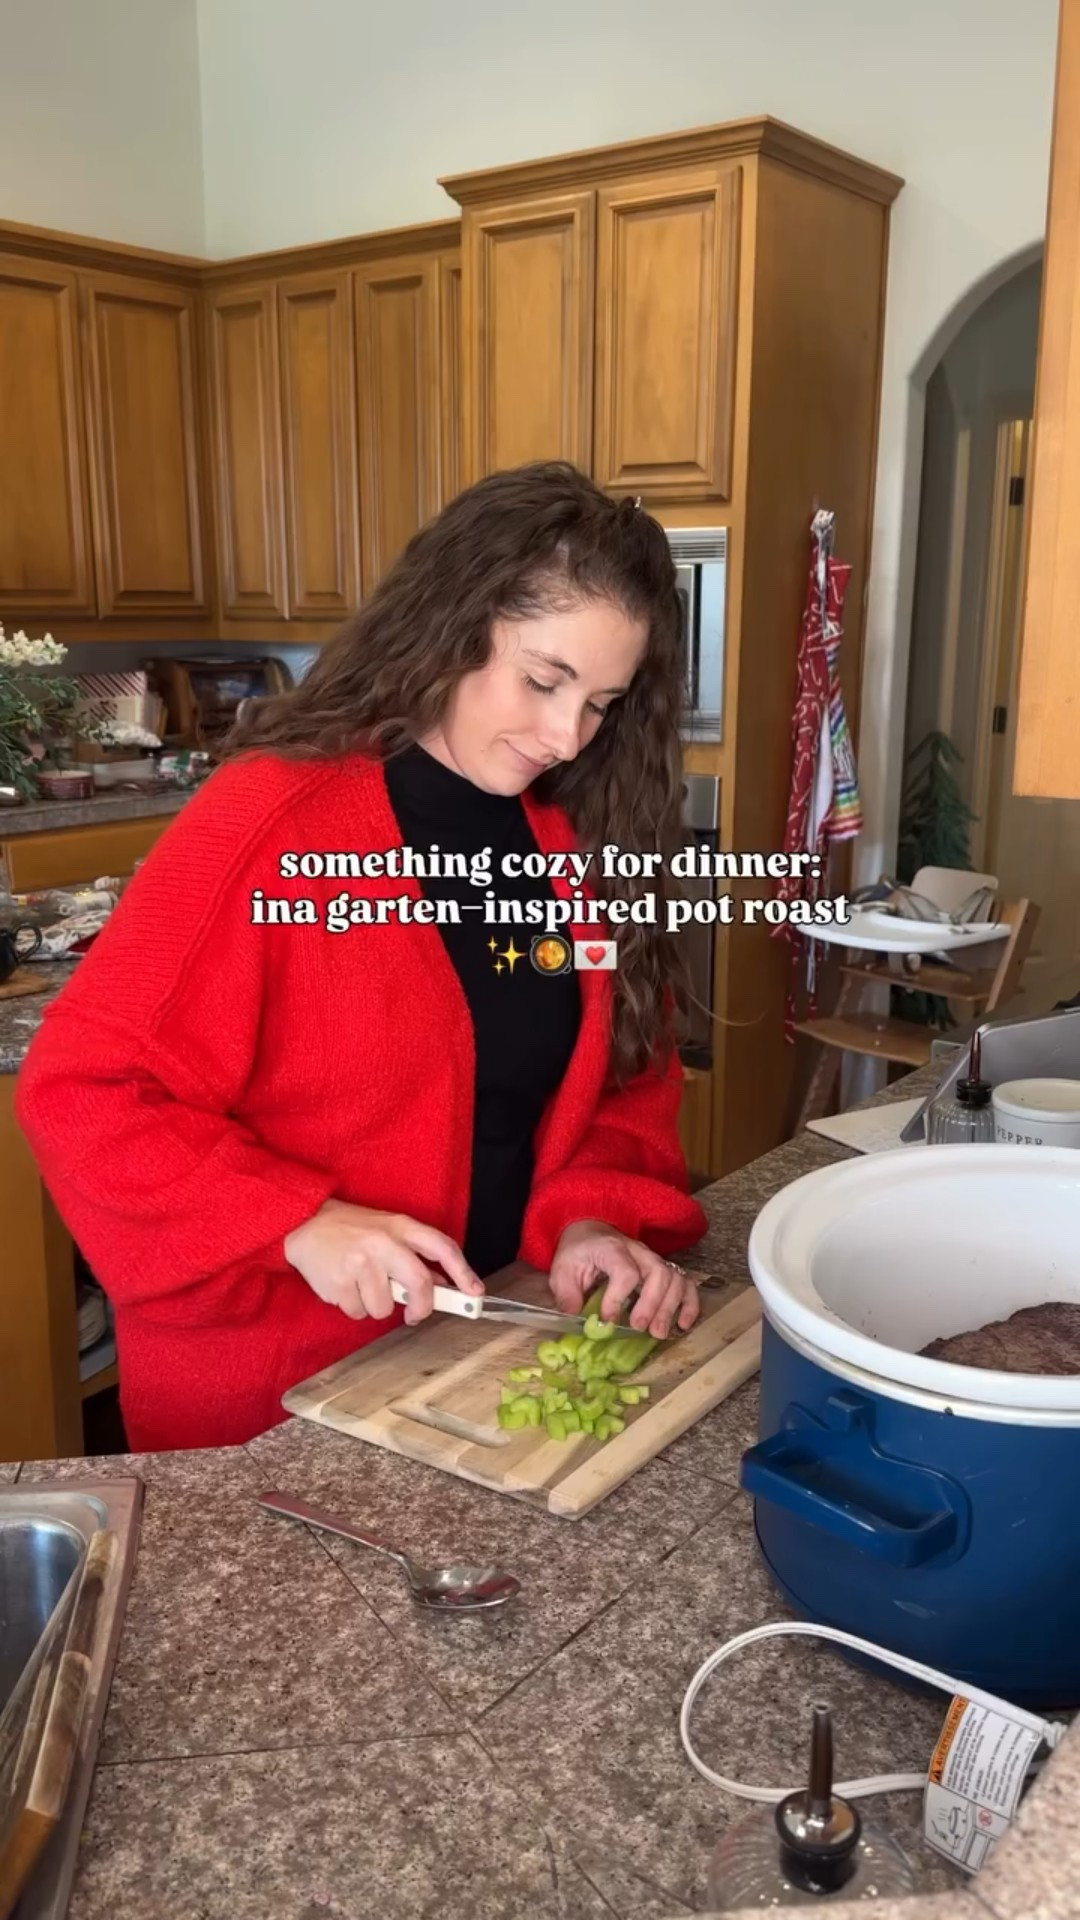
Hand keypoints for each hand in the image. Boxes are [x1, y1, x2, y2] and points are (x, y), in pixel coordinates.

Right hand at [283, 1201, 483, 1324]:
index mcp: (400, 1226)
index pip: (441, 1247)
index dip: (463, 1272)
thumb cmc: (351, 1229)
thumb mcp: (386, 1230)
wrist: (304, 1222)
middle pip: (419, 1283)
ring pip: (385, 1307)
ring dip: (376, 1306)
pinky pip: (358, 1312)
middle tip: (416, 1315)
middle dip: (422, 1306)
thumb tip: (442, 1284)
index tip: (475, 1293)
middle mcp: (382, 1242)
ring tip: (360, 1284)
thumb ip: (413, 1255)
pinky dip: (353, 1307)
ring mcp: (360, 1263)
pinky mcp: (338, 1282)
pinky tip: (343, 1286)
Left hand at [548, 1219, 700, 1339]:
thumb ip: (567, 1296)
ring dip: (670, 1307)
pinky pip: (686, 1282)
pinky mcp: (663, 1269)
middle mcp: (638, 1252)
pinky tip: (683, 1324)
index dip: (618, 1298)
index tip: (607, 1319)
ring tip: (658, 1332)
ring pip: (674, 1278)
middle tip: (638, 1328)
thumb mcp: (562, 1271)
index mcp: (611, 1249)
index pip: (625, 1271)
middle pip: (658, 1273)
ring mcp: (653, 1259)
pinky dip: (689, 1304)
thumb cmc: (578, 1253)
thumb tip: (576, 1323)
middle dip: (652, 1305)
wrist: (590, 1231)